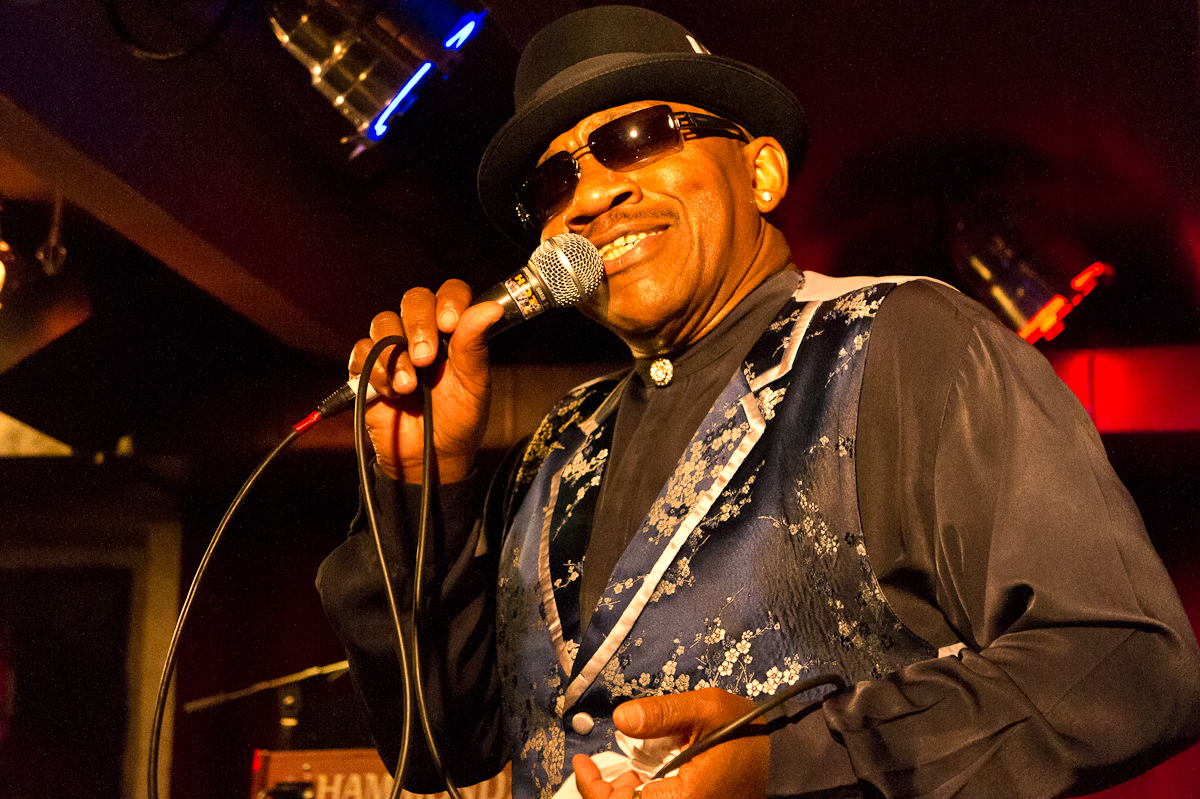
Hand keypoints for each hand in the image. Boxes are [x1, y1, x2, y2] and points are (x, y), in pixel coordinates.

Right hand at [349, 280, 503, 483]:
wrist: (430, 458)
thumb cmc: (459, 420)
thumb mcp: (474, 386)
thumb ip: (475, 345)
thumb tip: (492, 309)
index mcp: (453, 331)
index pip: (450, 293)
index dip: (448, 300)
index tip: (449, 323)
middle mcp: (423, 332)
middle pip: (413, 300)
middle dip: (418, 325)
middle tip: (426, 359)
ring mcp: (394, 348)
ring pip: (383, 322)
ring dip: (394, 353)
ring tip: (408, 386)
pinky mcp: (367, 367)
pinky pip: (362, 351)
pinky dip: (374, 371)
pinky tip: (390, 393)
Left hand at [573, 688, 768, 798]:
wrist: (784, 757)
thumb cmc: (751, 733)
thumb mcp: (707, 710)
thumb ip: (662, 714)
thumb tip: (622, 718)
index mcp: (684, 797)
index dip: (593, 788)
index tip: (583, 764)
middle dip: (605, 791)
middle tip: (596, 765)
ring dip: (622, 793)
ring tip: (624, 767)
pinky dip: (640, 793)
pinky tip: (641, 775)